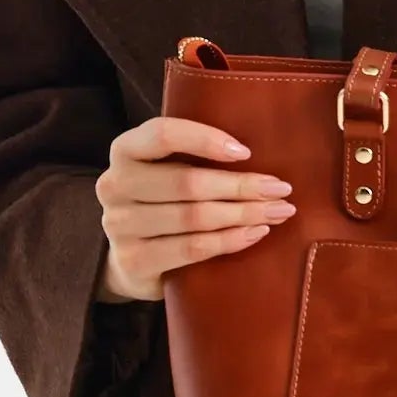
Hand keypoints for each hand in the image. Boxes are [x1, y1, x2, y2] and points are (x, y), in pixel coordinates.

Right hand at [93, 116, 297, 302]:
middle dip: (241, 186)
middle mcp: (114, 185)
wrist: (132, 260)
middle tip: (281, 189)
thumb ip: (195, 155)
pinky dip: (230, 240)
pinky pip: (192, 248)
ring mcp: (119, 226)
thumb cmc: (164, 202)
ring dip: (244, 214)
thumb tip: (259, 149)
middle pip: (186, 182)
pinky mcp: (133, 261)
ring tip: (278, 212)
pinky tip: (255, 233)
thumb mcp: (169, 169)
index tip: (245, 152)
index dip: (206, 140)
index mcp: (124, 151)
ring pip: (194, 217)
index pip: (163, 134)